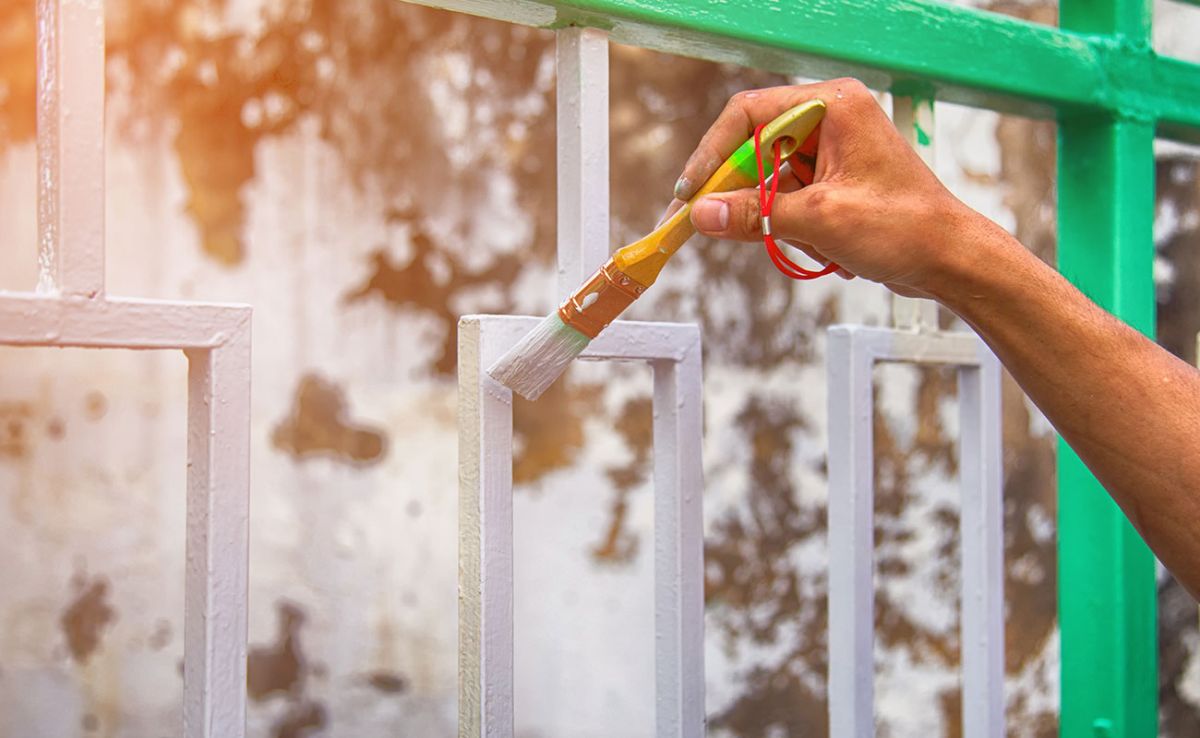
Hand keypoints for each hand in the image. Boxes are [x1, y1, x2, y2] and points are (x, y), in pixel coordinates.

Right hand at [667, 79, 999, 297]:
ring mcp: (833, 151)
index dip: (713, 152)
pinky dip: (789, 224)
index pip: (749, 113)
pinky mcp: (835, 180)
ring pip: (768, 178)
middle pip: (755, 147)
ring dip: (772, 215)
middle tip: (708, 222)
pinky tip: (820, 244)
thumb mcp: (819, 219)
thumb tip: (701, 215)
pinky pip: (788, 197)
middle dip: (739, 191)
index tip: (692, 191)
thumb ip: (752, 214)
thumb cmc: (903, 226)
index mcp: (832, 106)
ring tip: (805, 240)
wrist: (950, 259)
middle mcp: (830, 120)